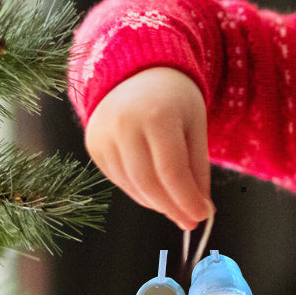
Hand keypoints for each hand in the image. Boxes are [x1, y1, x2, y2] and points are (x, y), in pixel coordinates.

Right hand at [84, 66, 213, 229]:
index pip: (171, 171)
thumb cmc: (174, 100)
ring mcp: (103, 135)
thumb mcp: (195, 127)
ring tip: (175, 205)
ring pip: (132, 186)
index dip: (187, 199)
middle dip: (172, 207)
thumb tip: (201, 210)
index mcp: (156, 115)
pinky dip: (140, 192)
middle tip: (190, 220)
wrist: (137, 73)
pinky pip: (119, 180)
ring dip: (157, 203)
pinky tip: (155, 190)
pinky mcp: (93, 145)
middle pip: (149, 183)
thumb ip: (198, 169)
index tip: (202, 215)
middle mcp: (124, 124)